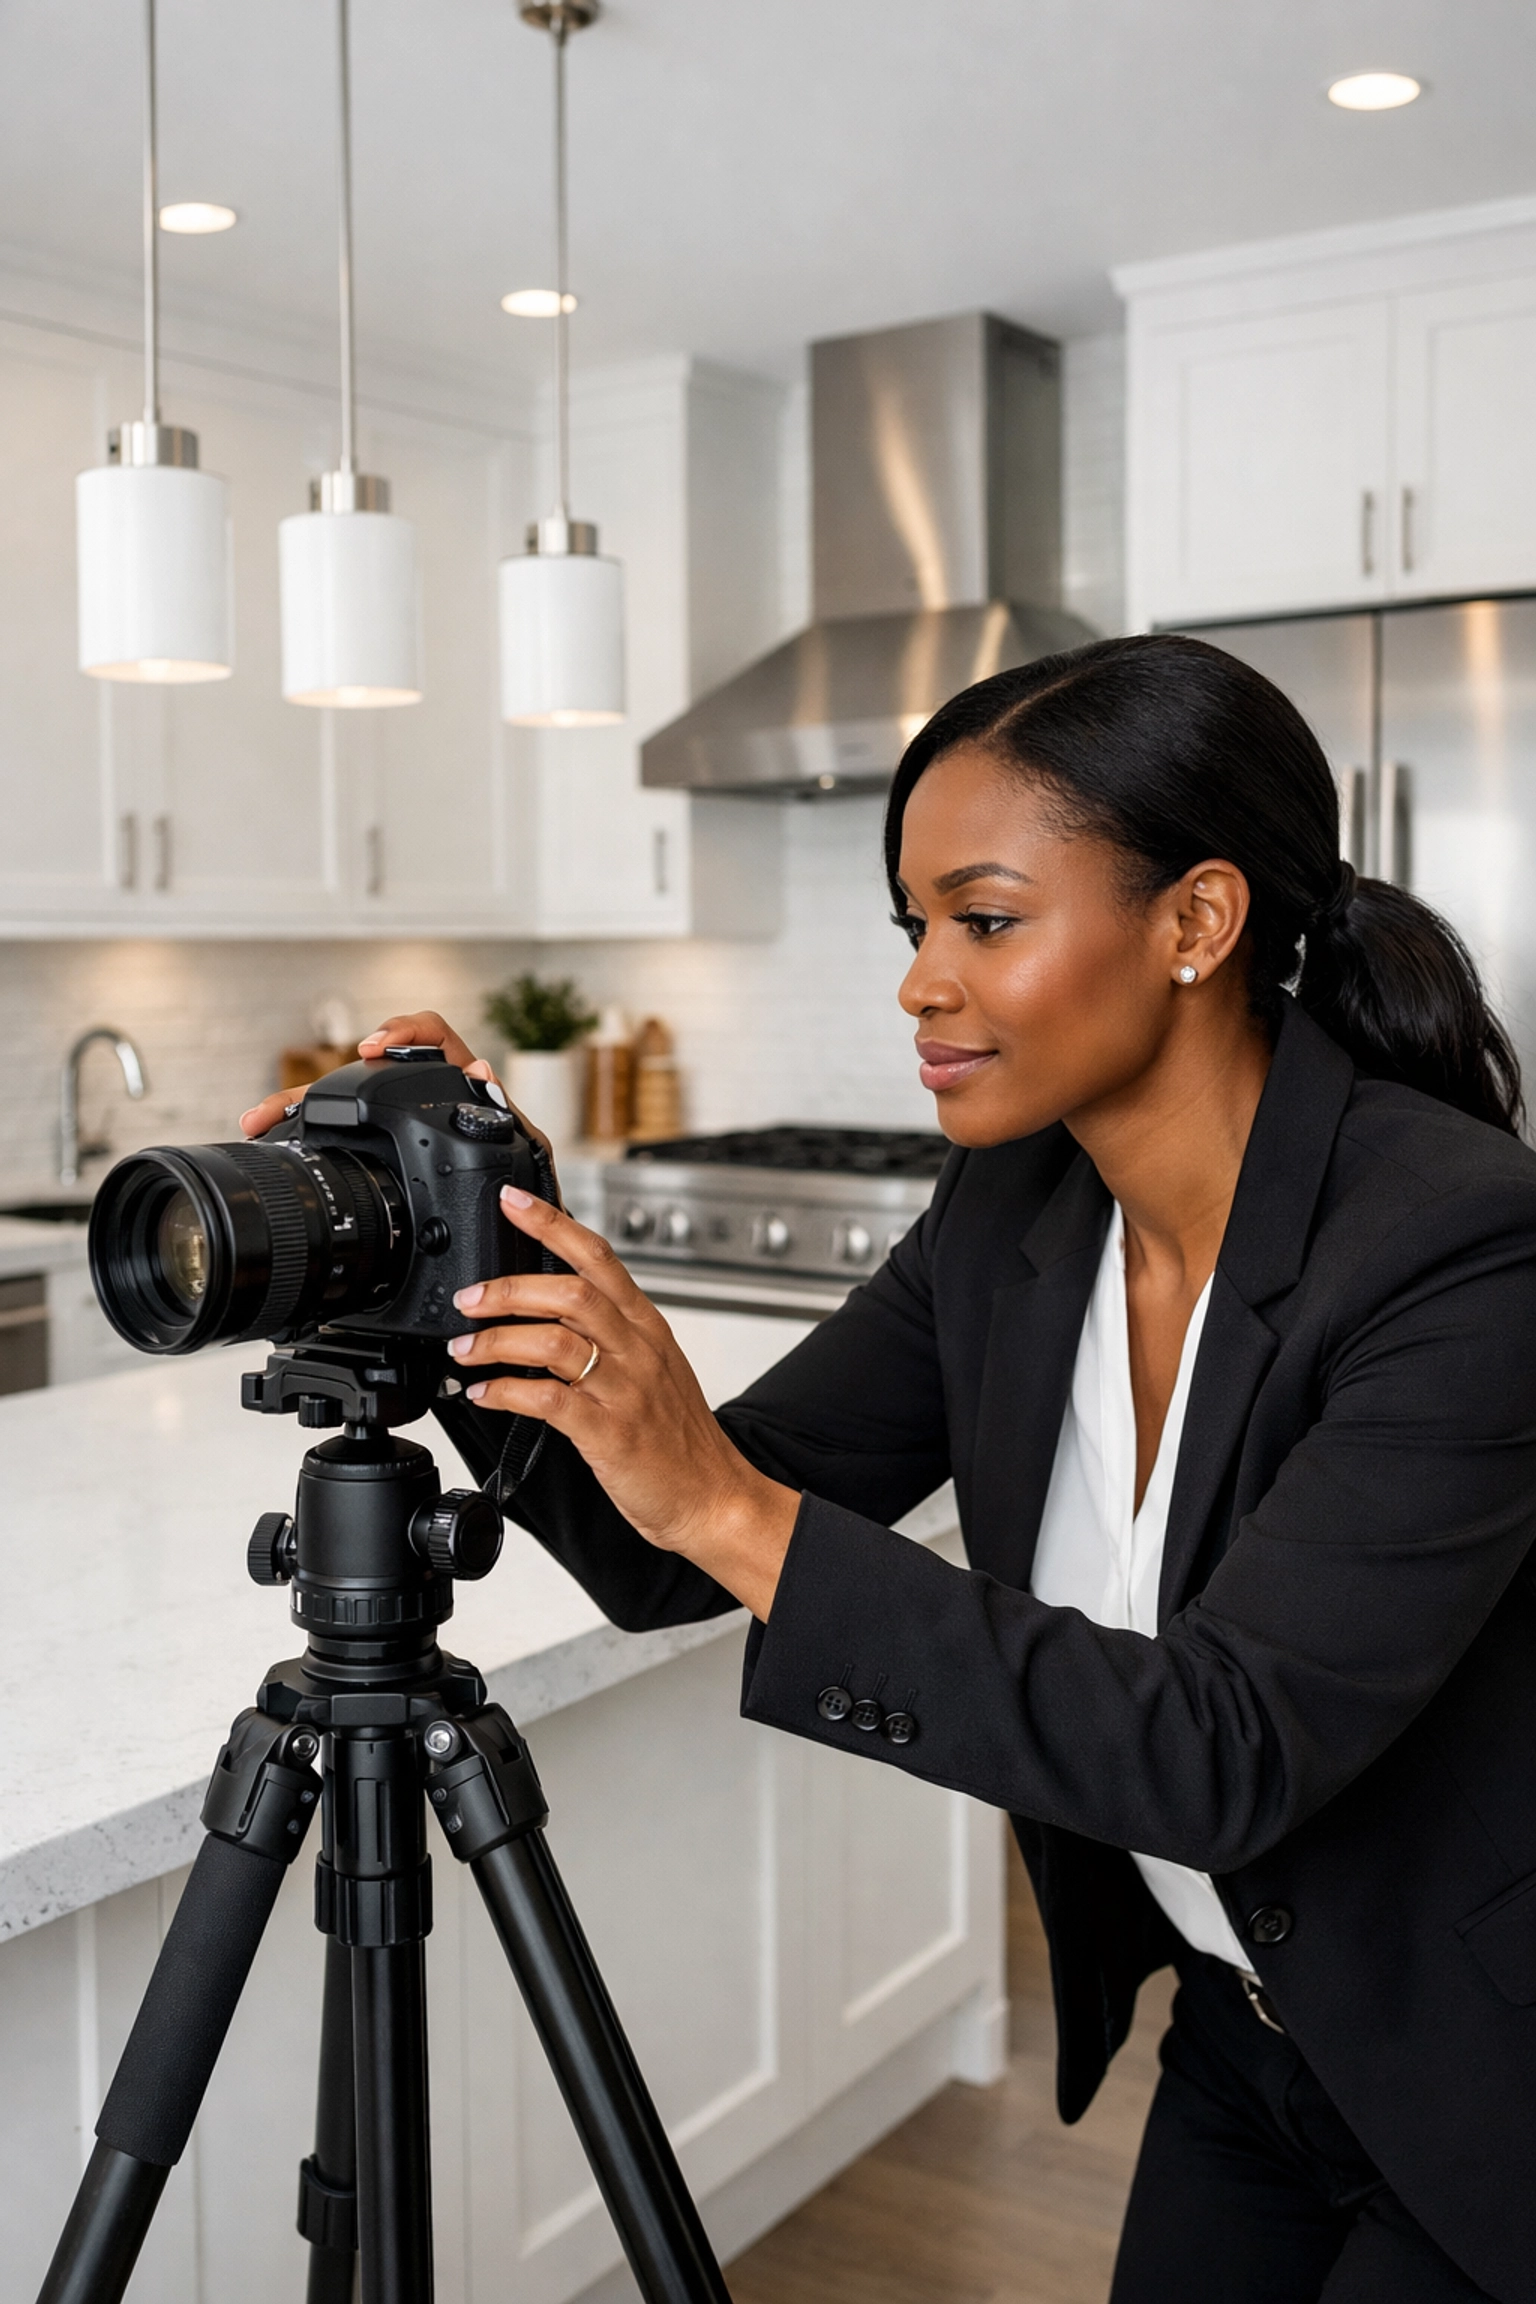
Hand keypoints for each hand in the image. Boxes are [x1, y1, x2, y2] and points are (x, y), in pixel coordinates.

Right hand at [238, 1011, 556, 1186]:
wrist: (520, 1246)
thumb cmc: (526, 1195)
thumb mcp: (523, 1152)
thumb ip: (505, 1114)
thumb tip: (481, 1067)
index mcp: (462, 1086)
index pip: (432, 1033)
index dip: (402, 1031)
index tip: (373, 1048)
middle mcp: (423, 1099)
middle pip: (361, 1075)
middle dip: (316, 1084)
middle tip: (283, 1103)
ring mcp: (397, 1128)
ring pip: (340, 1106)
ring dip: (295, 1109)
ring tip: (259, 1121)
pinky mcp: (383, 1158)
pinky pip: (339, 1141)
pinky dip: (304, 1138)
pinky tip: (272, 1142)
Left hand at [448, 1187, 799, 1620]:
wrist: (713, 1496)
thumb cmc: (678, 1438)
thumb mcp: (651, 1369)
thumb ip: (609, 1335)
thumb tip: (547, 1311)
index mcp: (646, 1326)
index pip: (598, 1257)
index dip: (552, 1224)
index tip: (511, 1201)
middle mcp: (638, 1349)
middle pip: (571, 1293)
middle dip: (509, 1289)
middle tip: (469, 1298)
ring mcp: (626, 1390)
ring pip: (555, 1341)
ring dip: (499, 1340)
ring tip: (465, 1349)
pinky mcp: (610, 1432)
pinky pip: (550, 1400)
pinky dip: (507, 1392)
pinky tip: (483, 1394)